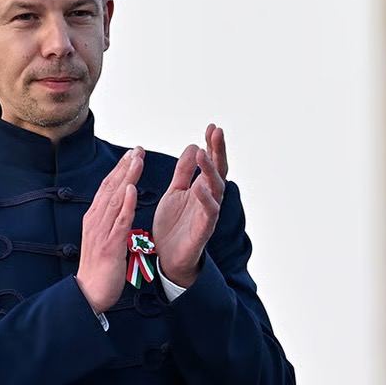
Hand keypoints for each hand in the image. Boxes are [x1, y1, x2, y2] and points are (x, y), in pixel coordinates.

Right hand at [76, 147, 143, 312]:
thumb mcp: (105, 238)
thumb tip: (122, 207)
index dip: (120, 170)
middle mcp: (96, 220)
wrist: (89, 293)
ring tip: (137, 160)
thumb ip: (112, 221)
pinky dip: (126, 204)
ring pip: (116, 199)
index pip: (108, 188)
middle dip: (125, 167)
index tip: (133, 154)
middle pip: (111, 188)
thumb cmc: (100, 268)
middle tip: (138, 149)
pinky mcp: (110, 245)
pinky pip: (119, 221)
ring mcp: (101, 231)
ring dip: (127, 178)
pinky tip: (132, 189)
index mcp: (95, 218)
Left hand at [153, 125, 226, 287]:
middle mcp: (209, 198)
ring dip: (210, 171)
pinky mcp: (203, 230)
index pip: (211, 163)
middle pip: (218, 171)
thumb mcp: (175, 192)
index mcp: (202, 188)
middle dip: (218, 151)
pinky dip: (205, 199)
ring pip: (216, 189)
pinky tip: (200, 187)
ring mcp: (208, 214)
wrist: (167, 257)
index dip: (212, 145)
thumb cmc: (173, 225)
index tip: (212, 127)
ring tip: (205, 153)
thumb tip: (194, 147)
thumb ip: (184, 172)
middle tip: (216, 131)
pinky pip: (208, 213)